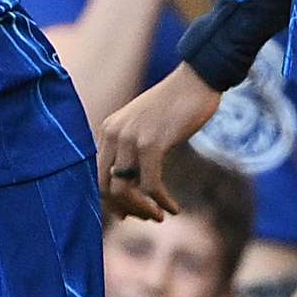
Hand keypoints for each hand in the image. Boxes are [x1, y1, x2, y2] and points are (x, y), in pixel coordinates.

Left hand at [96, 64, 223, 221]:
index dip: (110, 200)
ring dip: (141, 209)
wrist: (198, 79)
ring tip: (158, 217)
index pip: (97, 175)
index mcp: (108, 130)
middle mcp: (113, 135)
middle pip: (104, 186)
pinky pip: (150, 183)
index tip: (129, 213)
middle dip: (124, 209)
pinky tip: (173, 208)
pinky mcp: (152, 143)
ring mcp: (130, 139)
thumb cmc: (179, 102)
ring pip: (124, 190)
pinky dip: (160, 201)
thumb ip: (134, 145)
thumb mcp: (147, 124)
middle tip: (146, 217)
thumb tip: (132, 177)